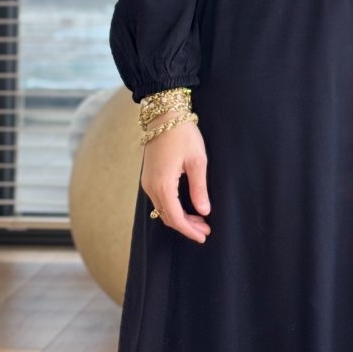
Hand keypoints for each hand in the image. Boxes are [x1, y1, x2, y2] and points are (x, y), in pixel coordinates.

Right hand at [141, 112, 211, 242]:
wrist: (164, 115)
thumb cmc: (183, 135)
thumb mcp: (197, 161)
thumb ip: (199, 188)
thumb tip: (204, 211)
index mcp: (162, 184)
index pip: (175, 217)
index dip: (189, 230)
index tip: (203, 236)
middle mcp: (151, 187)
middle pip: (167, 216)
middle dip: (186, 226)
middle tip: (205, 230)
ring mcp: (147, 182)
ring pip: (162, 209)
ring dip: (180, 217)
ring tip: (199, 220)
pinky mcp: (149, 176)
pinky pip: (159, 200)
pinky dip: (172, 207)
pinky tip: (186, 207)